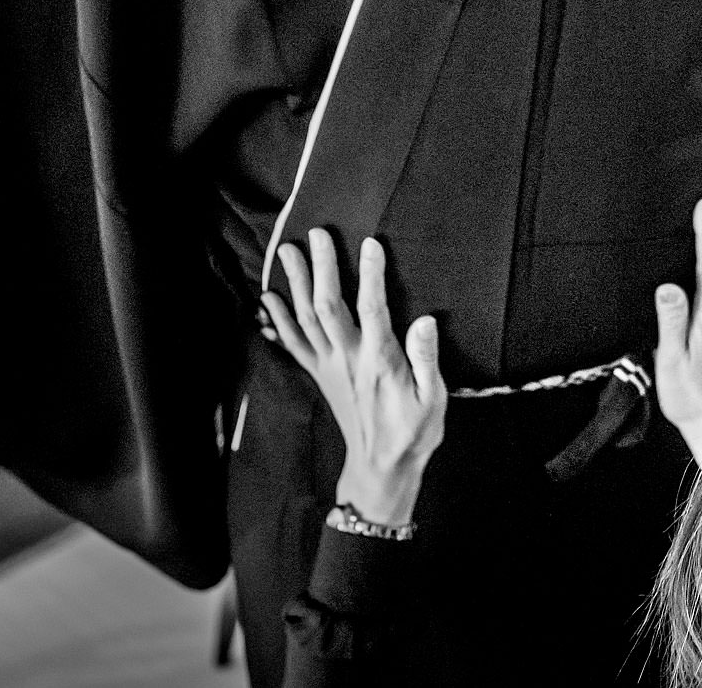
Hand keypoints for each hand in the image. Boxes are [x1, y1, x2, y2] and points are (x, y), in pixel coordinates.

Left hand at [263, 232, 444, 528]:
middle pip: (328, 307)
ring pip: (306, 319)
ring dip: (295, 284)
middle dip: (322, 268)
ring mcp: (329, 367)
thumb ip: (426, 358)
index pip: (373, 309)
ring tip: (288, 252)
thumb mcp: (433, 399)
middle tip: (318, 234)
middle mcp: (348, 359)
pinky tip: (268, 299)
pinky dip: (279, 320)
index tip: (371, 243)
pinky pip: (294, 344)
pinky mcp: (319, 375)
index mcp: (379, 361)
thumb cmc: (413, 432)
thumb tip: (425, 321)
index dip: (372, 275)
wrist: (381, 467)